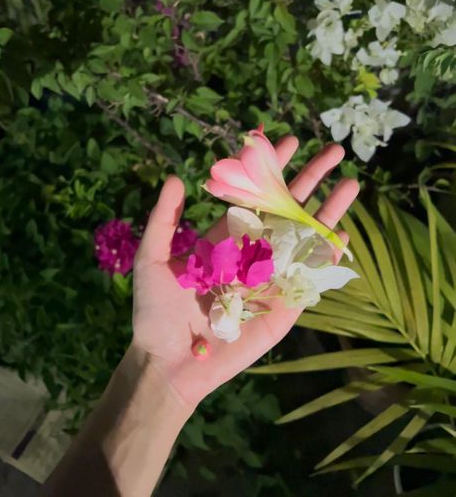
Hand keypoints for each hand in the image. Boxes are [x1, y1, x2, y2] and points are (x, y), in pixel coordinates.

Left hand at [131, 137, 358, 408]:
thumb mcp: (152, 258)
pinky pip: (308, 276)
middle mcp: (252, 250)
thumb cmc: (156, 311)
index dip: (271, 168)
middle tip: (334, 151)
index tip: (288, 141)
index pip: (255, 193)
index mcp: (225, 235)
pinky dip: (326, 255)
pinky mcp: (283, 305)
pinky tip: (342, 234)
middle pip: (287, 208)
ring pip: (304, 237)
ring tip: (350, 184)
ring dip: (328, 210)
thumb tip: (177, 177)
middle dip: (310, 179)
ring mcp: (271, 276)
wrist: (169, 362)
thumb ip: (164, 219)